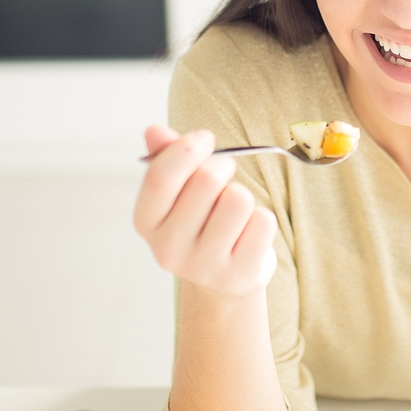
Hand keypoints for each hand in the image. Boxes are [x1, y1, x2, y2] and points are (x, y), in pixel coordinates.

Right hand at [133, 125, 278, 297]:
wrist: (222, 279)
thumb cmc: (200, 221)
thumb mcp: (178, 190)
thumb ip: (166, 157)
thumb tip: (154, 131)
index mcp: (146, 222)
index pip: (161, 176)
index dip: (186, 148)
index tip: (205, 139)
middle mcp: (168, 248)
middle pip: (206, 180)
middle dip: (223, 166)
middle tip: (225, 175)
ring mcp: (203, 265)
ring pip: (239, 199)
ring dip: (243, 195)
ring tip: (234, 210)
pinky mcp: (238, 274)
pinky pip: (263, 221)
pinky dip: (262, 218)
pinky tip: (249, 232)